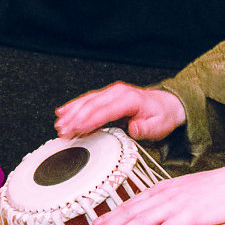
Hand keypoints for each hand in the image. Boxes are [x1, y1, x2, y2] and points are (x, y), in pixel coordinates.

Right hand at [55, 82, 184, 139]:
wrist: (166, 104)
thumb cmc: (161, 116)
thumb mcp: (159, 126)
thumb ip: (146, 128)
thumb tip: (134, 129)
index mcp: (129, 99)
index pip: (104, 110)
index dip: (88, 120)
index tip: (76, 129)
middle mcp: (117, 93)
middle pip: (91, 105)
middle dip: (74, 118)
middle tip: (62, 131)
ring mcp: (111, 93)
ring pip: (86, 101)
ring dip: (71, 113)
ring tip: (59, 125)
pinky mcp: (106, 96)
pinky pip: (87, 100)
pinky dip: (73, 106)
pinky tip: (62, 112)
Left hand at [86, 165, 224, 224]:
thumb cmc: (211, 189)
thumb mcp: (181, 190)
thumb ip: (164, 200)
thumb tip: (148, 212)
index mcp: (161, 190)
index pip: (130, 204)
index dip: (111, 215)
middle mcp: (164, 196)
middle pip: (131, 212)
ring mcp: (177, 205)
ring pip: (143, 221)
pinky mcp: (191, 215)